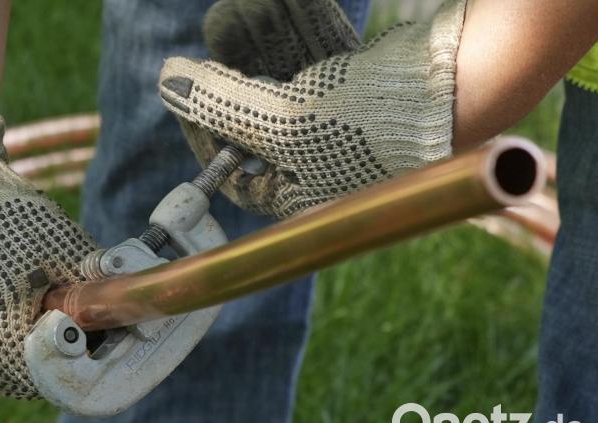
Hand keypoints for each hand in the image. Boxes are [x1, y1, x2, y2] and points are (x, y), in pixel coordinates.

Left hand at [161, 0, 466, 218]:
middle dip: (232, 78)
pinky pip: (315, 63)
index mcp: (300, 196)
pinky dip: (295, 38)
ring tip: (237, 14)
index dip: (204, 133)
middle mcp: (319, 167)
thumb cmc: (369, 124)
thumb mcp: (279, 120)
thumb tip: (166, 82)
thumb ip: (218, 102)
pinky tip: (280, 6)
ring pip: (285, 86)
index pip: (234, 174)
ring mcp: (342, 127)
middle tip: (215, 46)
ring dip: (261, 49)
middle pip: (256, 123)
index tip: (185, 94)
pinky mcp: (364, 89)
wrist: (463, 87)